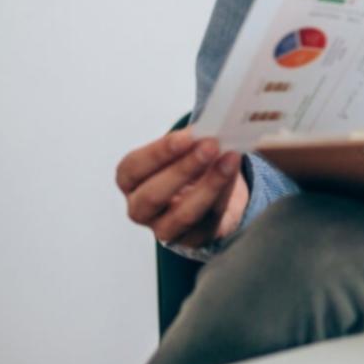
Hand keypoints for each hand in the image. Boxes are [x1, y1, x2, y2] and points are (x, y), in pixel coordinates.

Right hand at [115, 126, 247, 248]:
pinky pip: (209, 222)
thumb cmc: (189, 164)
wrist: (210, 190)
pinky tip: (233, 176)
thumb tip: (213, 124)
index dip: (159, 152)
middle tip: (211, 145)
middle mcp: (140, 209)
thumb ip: (192, 138)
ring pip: (183, 214)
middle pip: (154, 195)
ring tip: (230, 159)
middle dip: (184, 169)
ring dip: (210, 184)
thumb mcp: (184, 148)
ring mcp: (165, 228)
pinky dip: (224, 197)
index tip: (187, 136)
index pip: (134, 168)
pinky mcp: (193, 240)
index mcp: (130, 181)